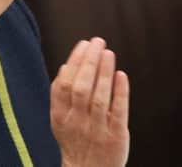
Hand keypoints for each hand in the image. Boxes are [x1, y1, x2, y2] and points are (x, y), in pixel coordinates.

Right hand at [50, 38, 129, 166]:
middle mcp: (77, 122)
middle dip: (89, 62)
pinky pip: (118, 112)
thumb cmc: (76, 141)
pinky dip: (120, 93)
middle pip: (81, 88)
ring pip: (99, 98)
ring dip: (103, 73)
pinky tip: (121, 75)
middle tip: (98, 42)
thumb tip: (66, 66)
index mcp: (61, 116)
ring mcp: (96, 129)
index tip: (84, 44)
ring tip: (108, 53)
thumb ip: (60, 95)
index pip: (64, 84)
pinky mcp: (116, 136)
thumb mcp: (60, 120)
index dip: (74, 62)